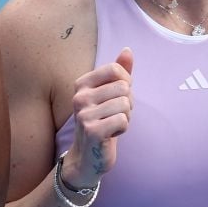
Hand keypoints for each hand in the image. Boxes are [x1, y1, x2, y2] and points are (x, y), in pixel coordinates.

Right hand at [61, 48, 132, 189]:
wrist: (87, 156)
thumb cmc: (101, 121)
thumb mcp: (108, 94)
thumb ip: (119, 72)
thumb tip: (127, 50)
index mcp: (82, 84)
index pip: (115, 70)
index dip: (126, 83)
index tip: (117, 97)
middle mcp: (79, 97)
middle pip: (123, 87)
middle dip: (127, 103)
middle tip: (114, 114)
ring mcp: (84, 114)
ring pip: (125, 104)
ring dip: (125, 117)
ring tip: (112, 124)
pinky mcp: (92, 131)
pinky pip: (123, 120)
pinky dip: (122, 128)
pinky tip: (111, 134)